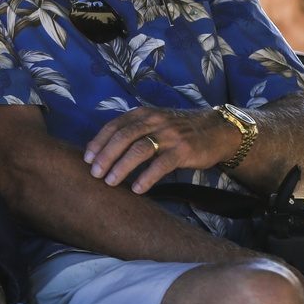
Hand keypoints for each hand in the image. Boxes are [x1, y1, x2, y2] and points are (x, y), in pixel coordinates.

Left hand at [84, 106, 226, 192]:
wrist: (217, 130)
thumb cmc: (179, 131)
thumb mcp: (154, 123)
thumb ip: (132, 132)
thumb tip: (101, 150)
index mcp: (144, 114)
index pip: (115, 126)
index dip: (99, 142)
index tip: (87, 159)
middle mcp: (155, 121)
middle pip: (123, 137)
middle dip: (106, 156)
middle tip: (94, 174)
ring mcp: (170, 135)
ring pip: (140, 149)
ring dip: (122, 167)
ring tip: (110, 182)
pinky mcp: (184, 150)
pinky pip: (161, 164)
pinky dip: (147, 177)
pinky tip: (137, 189)